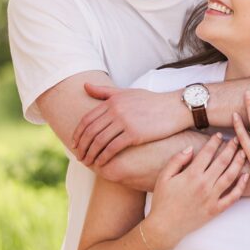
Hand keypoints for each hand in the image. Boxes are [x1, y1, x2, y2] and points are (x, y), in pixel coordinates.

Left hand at [72, 84, 188, 166]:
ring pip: (99, 141)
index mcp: (112, 100)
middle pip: (90, 131)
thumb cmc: (152, 101)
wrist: (174, 107)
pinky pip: (112, 148)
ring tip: (87, 162)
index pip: (87, 119)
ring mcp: (124, 121)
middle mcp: (115, 109)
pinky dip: (104, 157)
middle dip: (81, 146)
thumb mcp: (127, 92)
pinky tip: (101, 164)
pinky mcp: (134, 133)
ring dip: (90, 154)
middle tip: (78, 157)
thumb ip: (104, 92)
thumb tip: (84, 85)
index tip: (75, 144)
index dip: (78, 133)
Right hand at [143, 133, 247, 249]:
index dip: (214, 142)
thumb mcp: (164, 177)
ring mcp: (211, 198)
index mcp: (191, 175)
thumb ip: (177, 160)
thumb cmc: (163, 201)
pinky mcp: (215, 210)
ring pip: (230, 177)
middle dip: (230, 148)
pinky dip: (241, 187)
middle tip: (236, 139)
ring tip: (243, 153)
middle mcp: (204, 185)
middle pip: (222, 162)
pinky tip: (245, 177)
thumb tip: (190, 148)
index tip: (219, 134)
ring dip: (238, 163)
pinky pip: (232, 198)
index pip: (207, 153)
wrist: (165, 227)